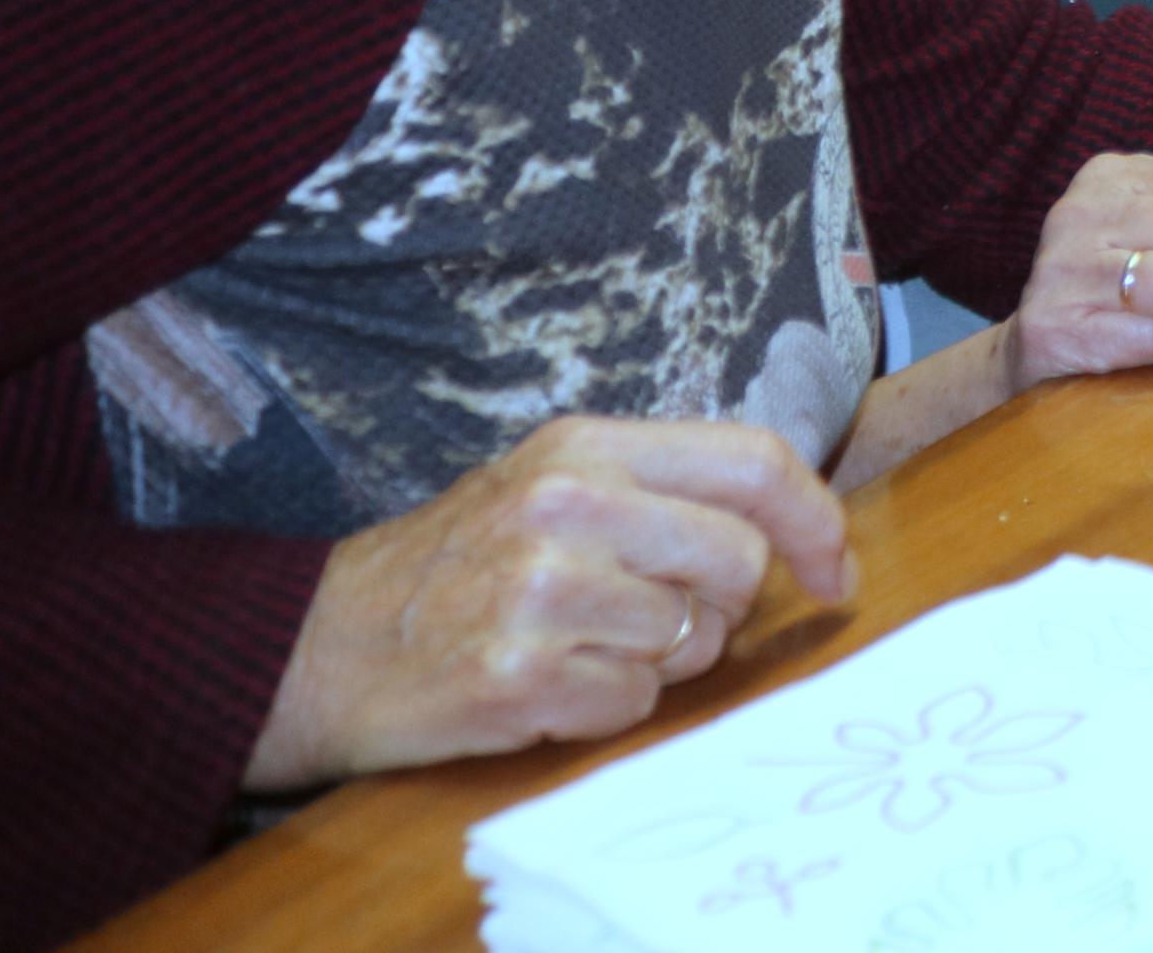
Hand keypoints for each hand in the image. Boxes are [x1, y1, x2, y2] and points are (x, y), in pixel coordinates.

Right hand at [244, 418, 852, 791]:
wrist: (315, 646)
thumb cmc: (455, 566)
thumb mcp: (547, 485)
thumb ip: (661, 492)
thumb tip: (795, 529)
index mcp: (585, 446)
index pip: (754, 462)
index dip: (817, 519)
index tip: (836, 570)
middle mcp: (567, 508)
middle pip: (740, 559)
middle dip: (725, 604)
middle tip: (661, 617)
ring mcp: (540, 593)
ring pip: (691, 640)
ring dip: (656, 660)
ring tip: (578, 644)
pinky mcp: (517, 678)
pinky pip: (634, 702)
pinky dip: (606, 706)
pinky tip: (546, 684)